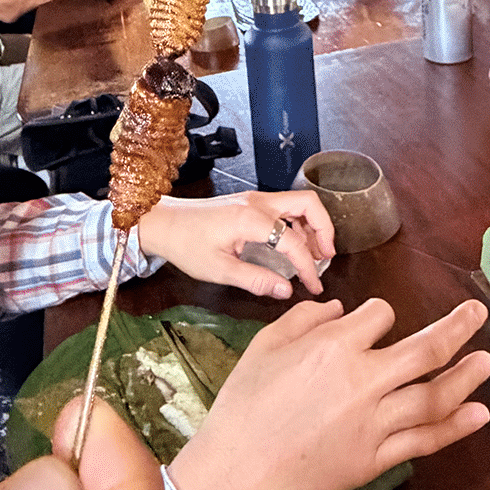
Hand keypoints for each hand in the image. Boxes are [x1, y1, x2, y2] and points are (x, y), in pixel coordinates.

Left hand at [136, 191, 335, 297]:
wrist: (162, 223)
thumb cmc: (186, 245)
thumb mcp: (219, 269)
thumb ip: (256, 280)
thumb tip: (287, 290)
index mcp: (251, 219)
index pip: (293, 242)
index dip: (308, 266)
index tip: (313, 286)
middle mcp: (258, 202)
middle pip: (308, 204)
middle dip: (324, 230)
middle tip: (327, 258)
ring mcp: (255, 199)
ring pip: (298, 203)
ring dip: (313, 225)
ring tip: (315, 254)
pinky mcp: (250, 203)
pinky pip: (284, 207)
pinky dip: (298, 223)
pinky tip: (294, 245)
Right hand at [169, 297, 489, 489]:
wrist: (237, 473)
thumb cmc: (243, 404)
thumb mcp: (264, 345)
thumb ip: (304, 318)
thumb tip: (339, 310)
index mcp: (333, 347)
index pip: (378, 315)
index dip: (379, 314)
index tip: (374, 320)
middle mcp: (363, 381)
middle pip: (424, 350)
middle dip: (457, 328)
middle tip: (479, 310)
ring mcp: (374, 423)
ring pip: (433, 396)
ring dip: (466, 376)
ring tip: (489, 360)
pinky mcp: (375, 459)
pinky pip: (424, 440)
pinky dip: (455, 427)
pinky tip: (480, 413)